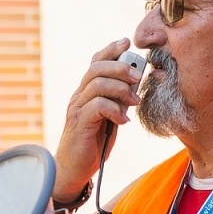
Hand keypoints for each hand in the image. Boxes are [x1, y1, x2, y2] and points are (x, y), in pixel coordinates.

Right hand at [53, 39, 141, 202]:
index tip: (127, 43)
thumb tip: (134, 88)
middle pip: (96, 68)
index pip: (95, 62)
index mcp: (85, 92)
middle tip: (138, 76)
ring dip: (120, 89)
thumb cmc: (92, 145)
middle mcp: (78, 96)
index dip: (110, 50)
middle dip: (120, 67)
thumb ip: (117, 102)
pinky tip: (123, 121)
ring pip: (97, 84)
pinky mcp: (79, 123)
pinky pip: (98, 106)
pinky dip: (114, 110)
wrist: (74, 170)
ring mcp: (77, 108)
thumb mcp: (109, 119)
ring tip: (134, 102)